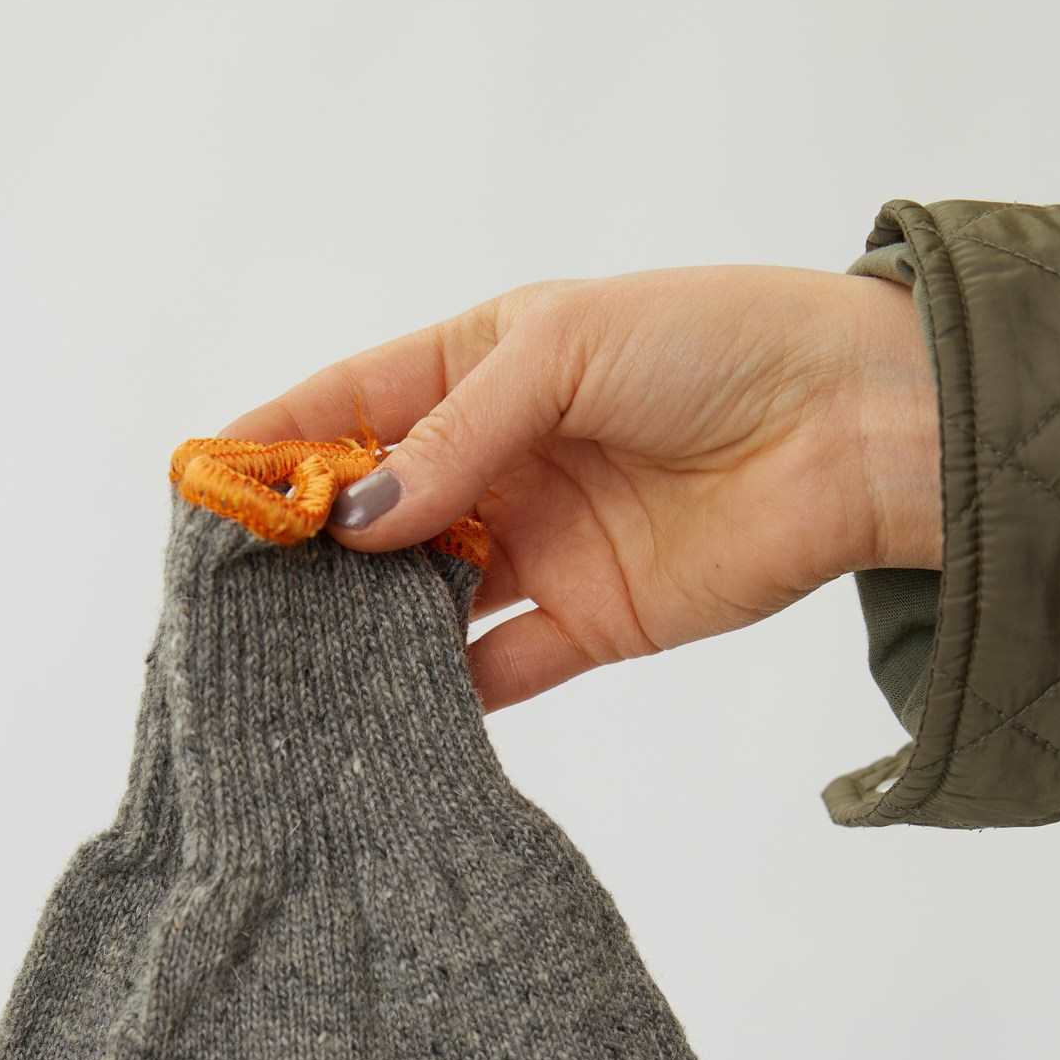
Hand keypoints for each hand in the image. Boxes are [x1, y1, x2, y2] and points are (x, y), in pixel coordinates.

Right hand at [219, 266, 940, 711]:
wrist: (860, 427)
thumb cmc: (721, 344)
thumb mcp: (567, 351)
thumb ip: (458, 437)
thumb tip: (359, 523)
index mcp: (483, 364)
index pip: (351, 403)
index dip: (276, 441)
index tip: (200, 483)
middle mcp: (497, 460)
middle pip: (372, 512)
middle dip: (304, 550)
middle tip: (230, 596)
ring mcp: (536, 545)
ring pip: (417, 598)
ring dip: (358, 628)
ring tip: (287, 664)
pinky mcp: (585, 625)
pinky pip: (490, 669)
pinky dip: (438, 694)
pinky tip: (379, 715)